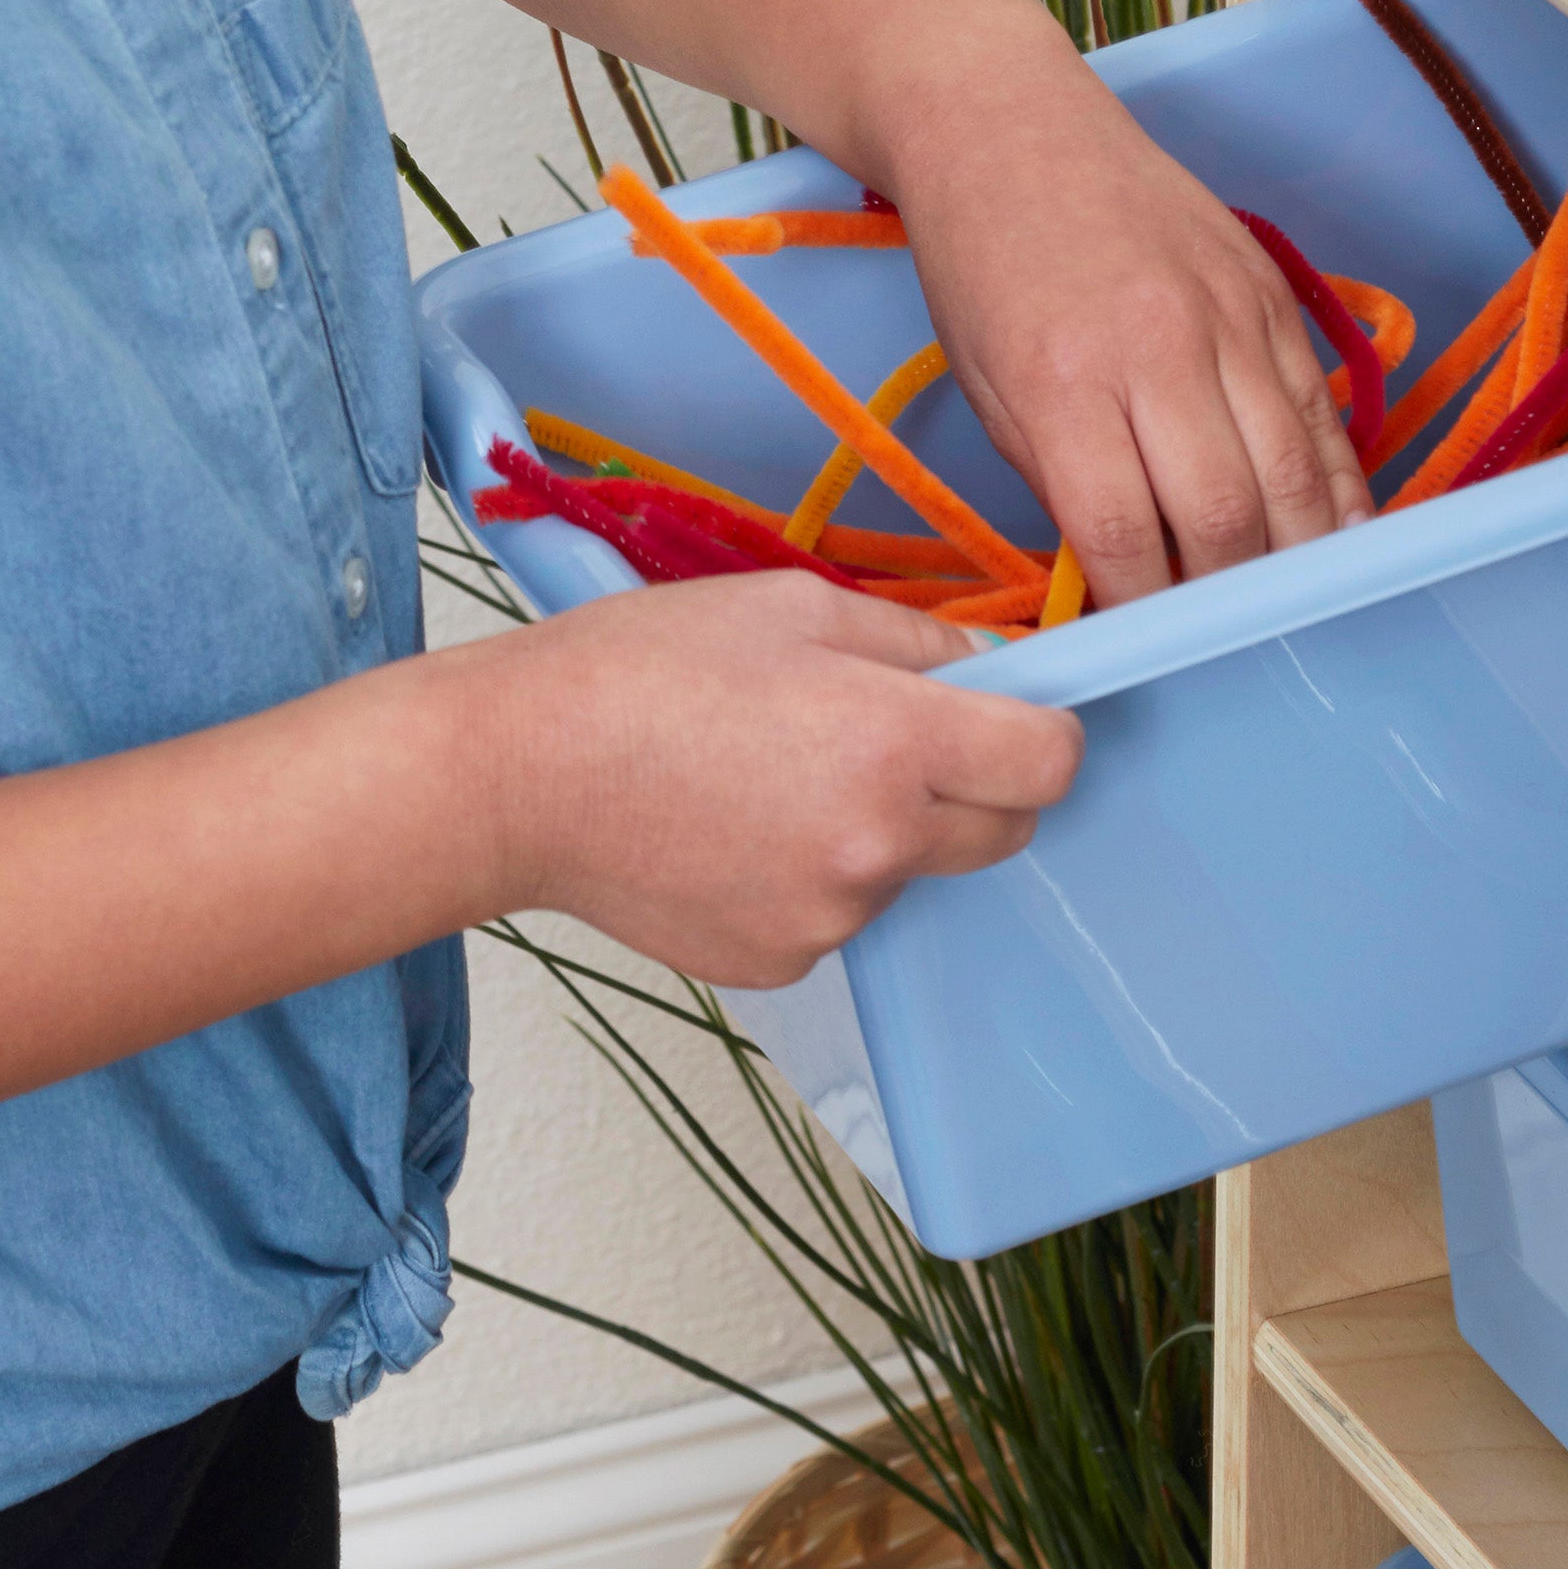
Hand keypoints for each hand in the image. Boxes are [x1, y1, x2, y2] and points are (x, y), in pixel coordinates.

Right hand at [467, 575, 1083, 983]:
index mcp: (894, 744)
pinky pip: (838, 914)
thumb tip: (986, 672)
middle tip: (887, 735)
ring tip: (771, 774)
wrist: (517, 775)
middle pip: (1004, 832)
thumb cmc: (637, 671)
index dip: (1042, 730)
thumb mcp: (788, 606)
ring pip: (909, 871)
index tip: (1012, 714)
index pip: (1050, 764)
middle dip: (976, 783)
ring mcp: (830, 918)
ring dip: (880, 830)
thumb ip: (911, 641)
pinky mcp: (781, 962)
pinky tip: (735, 826)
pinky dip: (812, 876)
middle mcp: (878, 846)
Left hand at [874, 35, 1372, 606]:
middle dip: (1228, 595)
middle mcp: (1159, 349)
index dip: (1145, 610)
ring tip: (1288, 605)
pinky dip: (1334, 482)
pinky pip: (1322, 409)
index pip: (1126, 537)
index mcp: (1064, 382)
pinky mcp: (1271, 294)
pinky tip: (1335, 534)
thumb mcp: (986, 387)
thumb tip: (1130, 574)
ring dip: (1296, 556)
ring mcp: (1229, 316)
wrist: (1009, 123)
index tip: (1149, 645)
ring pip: (1292, 472)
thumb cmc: (980, 261)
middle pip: (1228, 517)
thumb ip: (1061, 482)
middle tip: (1221, 635)